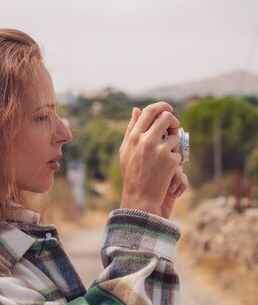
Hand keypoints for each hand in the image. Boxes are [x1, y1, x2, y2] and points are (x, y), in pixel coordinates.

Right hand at [119, 102, 186, 218]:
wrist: (140, 198)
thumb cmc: (132, 173)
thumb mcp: (126, 150)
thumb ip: (132, 128)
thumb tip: (137, 109)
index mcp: (134, 137)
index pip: (149, 111)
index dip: (161, 106)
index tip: (168, 108)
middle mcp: (146, 140)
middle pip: (166, 117)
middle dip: (173, 121)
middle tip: (174, 128)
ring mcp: (159, 150)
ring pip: (175, 136)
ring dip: (173, 145)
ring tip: (164, 158)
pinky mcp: (171, 161)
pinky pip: (178, 153)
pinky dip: (174, 162)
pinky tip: (165, 172)